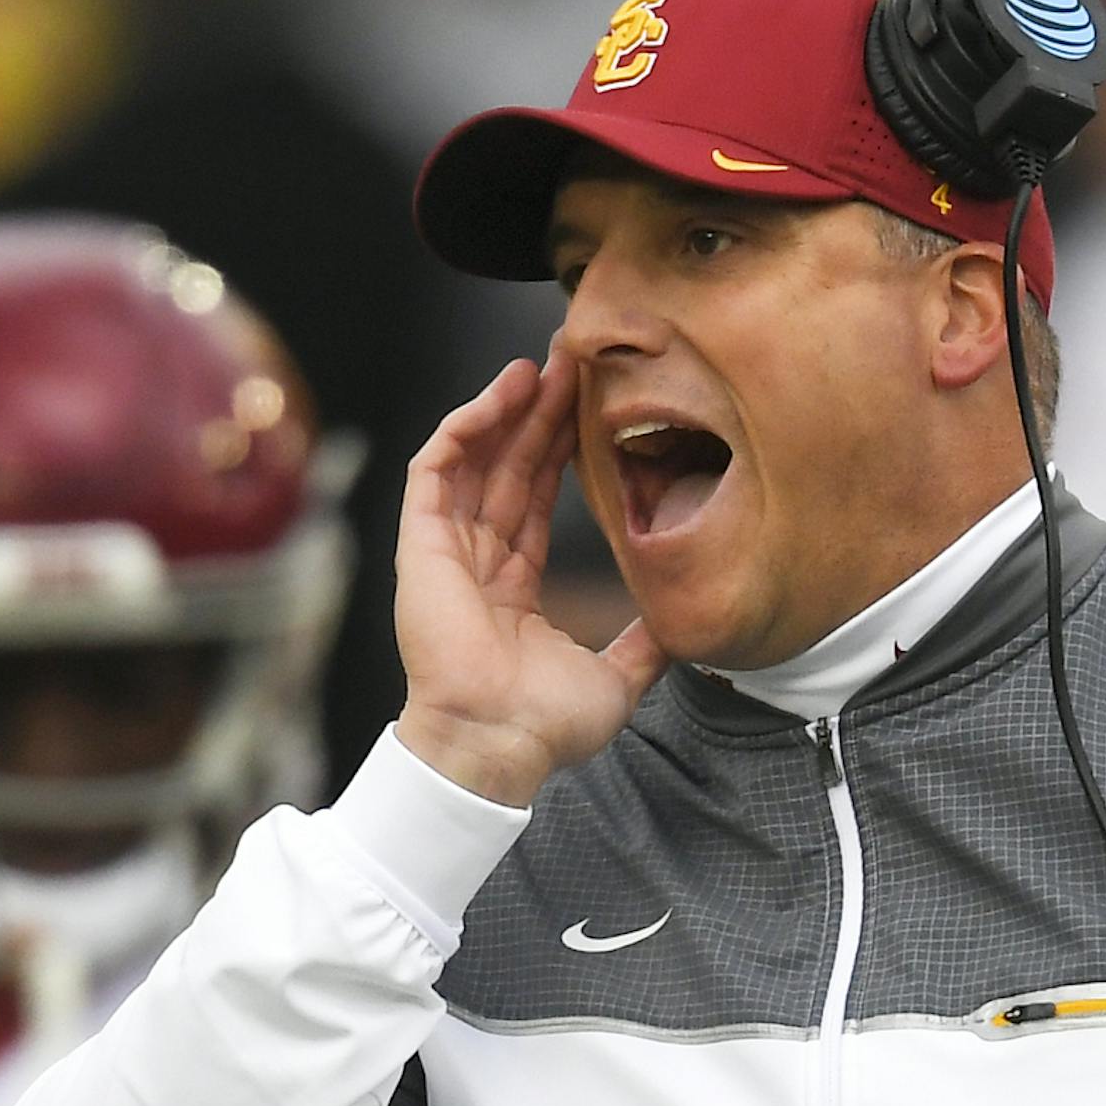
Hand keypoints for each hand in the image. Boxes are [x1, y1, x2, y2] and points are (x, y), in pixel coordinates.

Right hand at [394, 347, 665, 805]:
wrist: (498, 741)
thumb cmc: (545, 725)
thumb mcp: (617, 679)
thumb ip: (645, 646)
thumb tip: (685, 627)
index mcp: (513, 591)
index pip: (534, 503)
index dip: (559, 454)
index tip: (589, 413)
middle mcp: (476, 564)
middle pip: (507, 469)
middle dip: (538, 415)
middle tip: (572, 364)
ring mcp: (445, 552)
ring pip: (473, 460)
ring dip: (504, 409)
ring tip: (541, 364)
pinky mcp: (420, 545)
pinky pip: (436, 469)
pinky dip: (464, 426)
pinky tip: (499, 394)